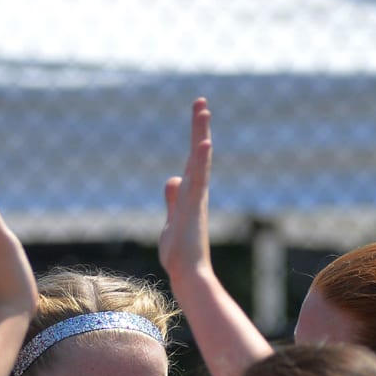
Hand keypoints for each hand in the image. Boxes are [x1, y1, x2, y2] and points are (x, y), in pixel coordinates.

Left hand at [159, 98, 213, 282]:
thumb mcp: (171, 218)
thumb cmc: (180, 252)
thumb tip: (173, 178)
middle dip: (199, 128)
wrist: (188, 273)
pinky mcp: (194, 207)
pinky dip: (201, 161)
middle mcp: (197, 192)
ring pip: (200, 161)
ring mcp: (197, 198)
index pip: (191, 160)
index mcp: (190, 193)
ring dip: (201, 135)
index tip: (197, 115)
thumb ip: (172, 199)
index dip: (194, 138)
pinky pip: (199, 179)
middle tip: (200, 102)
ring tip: (202, 111)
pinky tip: (204, 143)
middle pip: (198, 154)